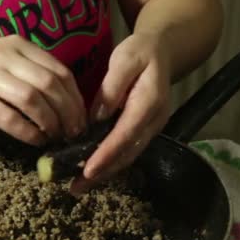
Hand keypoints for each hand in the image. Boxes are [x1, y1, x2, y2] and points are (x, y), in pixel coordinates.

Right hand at [0, 35, 85, 145]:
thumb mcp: (1, 59)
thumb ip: (30, 70)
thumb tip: (65, 102)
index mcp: (16, 44)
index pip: (59, 70)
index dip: (75, 97)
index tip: (81, 117)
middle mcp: (4, 55)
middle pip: (49, 85)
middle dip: (68, 113)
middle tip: (73, 132)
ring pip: (32, 100)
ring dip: (50, 123)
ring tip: (55, 137)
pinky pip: (9, 118)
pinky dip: (28, 132)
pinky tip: (35, 141)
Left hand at [71, 30, 171, 192]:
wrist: (162, 51)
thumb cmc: (140, 52)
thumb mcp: (124, 59)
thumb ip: (111, 87)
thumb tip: (96, 117)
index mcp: (149, 102)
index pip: (125, 134)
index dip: (107, 154)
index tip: (88, 170)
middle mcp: (154, 121)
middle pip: (128, 153)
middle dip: (103, 172)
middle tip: (77, 187)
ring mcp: (151, 128)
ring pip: (128, 156)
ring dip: (105, 173)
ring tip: (79, 186)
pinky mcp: (144, 130)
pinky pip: (127, 151)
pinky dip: (110, 164)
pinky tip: (91, 171)